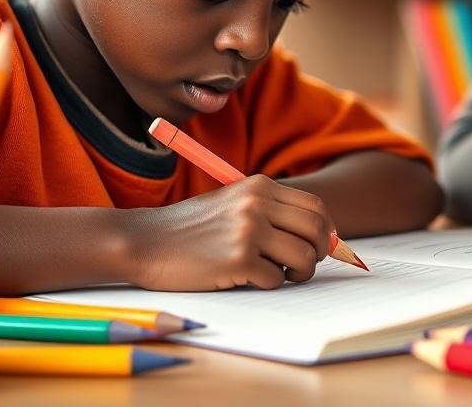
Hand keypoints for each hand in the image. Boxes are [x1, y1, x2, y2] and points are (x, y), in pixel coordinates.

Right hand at [126, 175, 331, 290]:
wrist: (145, 241)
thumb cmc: (190, 228)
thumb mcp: (233, 203)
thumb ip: (272, 212)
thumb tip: (321, 235)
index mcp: (260, 186)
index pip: (316, 207)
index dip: (326, 231)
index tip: (320, 247)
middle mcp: (258, 204)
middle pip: (317, 230)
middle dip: (318, 254)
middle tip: (302, 266)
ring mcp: (248, 231)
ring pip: (304, 257)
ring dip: (298, 273)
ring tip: (279, 274)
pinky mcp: (238, 260)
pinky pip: (276, 279)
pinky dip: (268, 284)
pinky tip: (247, 278)